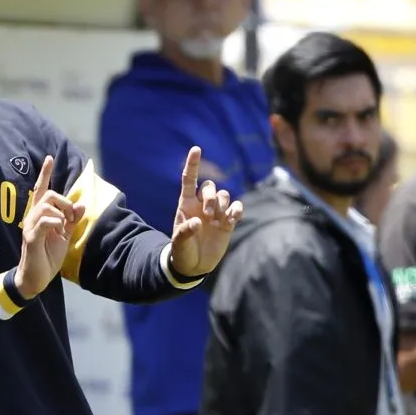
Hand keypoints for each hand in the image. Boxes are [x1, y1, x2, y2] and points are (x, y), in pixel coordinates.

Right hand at [14, 156, 84, 299]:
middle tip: (72, 217)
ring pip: (46, 205)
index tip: (49, 158)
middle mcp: (32, 218)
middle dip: (65, 201)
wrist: (34, 279)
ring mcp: (30, 227)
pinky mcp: (31, 238)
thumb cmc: (47, 257)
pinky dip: (56, 222)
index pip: (40, 189)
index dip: (45, 173)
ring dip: (62, 212)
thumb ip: (71, 221)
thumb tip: (82, 205)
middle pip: (48, 194)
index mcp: (40, 216)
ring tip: (64, 226)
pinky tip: (59, 231)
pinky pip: (44, 222)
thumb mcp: (63, 237)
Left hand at [168, 146, 243, 276]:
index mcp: (186, 204)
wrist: (194, 265)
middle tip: (208, 214)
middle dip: (211, 196)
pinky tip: (232, 219)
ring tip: (216, 221)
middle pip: (210, 186)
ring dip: (222, 205)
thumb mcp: (179, 243)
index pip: (189, 179)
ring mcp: (216, 212)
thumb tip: (197, 222)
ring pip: (224, 195)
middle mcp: (202, 204)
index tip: (196, 149)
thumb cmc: (182, 251)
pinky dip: (236, 210)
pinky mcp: (228, 222)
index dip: (192, 164)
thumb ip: (185, 232)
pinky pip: (236, 207)